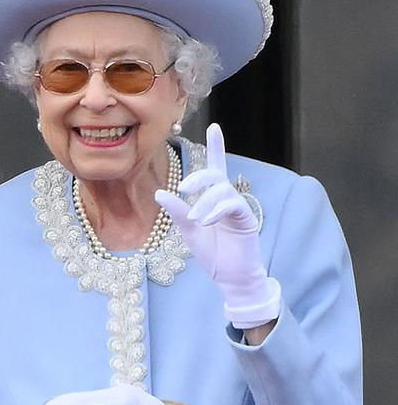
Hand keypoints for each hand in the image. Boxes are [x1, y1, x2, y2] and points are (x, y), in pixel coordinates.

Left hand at [154, 123, 280, 328]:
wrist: (231, 279)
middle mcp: (228, 199)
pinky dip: (217, 210)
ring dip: (204, 201)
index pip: (215, 168)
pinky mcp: (246, 220)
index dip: (216, 147)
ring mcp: (239, 208)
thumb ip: (177, 211)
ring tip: (196, 219)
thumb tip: (159, 192)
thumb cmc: (213, 254)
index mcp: (214, 199)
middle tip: (184, 188)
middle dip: (198, 177)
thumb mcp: (189, 230)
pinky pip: (232, 205)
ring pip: (222, 190)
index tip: (214, 126)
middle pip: (216, 174)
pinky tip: (207, 221)